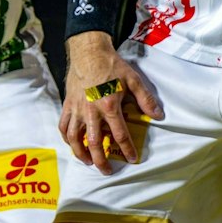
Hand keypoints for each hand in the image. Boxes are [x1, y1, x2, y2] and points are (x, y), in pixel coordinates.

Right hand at [59, 36, 163, 173]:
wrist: (88, 52)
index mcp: (109, 106)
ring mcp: (77, 109)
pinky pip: (63, 125)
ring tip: (88, 161)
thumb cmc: (111, 65)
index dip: (127, 149)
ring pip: (74, 137)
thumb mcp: (133, 80)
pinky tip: (72, 143)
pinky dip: (66, 137)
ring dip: (80, 153)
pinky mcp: (67, 104)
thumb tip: (158, 115)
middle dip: (101, 160)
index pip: (119, 135)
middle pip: (94, 143)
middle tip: (107, 171)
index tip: (131, 159)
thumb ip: (145, 99)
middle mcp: (91, 111)